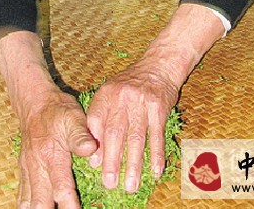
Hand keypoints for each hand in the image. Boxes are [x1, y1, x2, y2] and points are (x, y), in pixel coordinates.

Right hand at [0, 31, 96, 207]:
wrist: (34, 101)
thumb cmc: (58, 109)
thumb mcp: (73, 116)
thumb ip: (81, 135)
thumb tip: (91, 150)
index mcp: (51, 155)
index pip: (61, 188)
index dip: (70, 206)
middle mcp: (36, 166)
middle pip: (40, 203)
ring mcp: (27, 169)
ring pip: (28, 202)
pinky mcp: (23, 170)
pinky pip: (22, 195)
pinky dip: (28, 206)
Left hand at [86, 56, 179, 193]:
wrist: (158, 66)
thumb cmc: (130, 85)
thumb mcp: (110, 95)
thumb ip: (100, 121)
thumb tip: (94, 157)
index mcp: (106, 95)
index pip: (95, 121)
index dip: (94, 144)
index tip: (95, 166)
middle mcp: (122, 98)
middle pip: (115, 133)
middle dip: (111, 161)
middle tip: (109, 184)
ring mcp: (142, 103)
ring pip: (136, 138)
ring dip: (133, 164)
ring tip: (130, 185)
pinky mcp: (159, 108)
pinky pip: (157, 135)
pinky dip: (156, 155)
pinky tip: (154, 171)